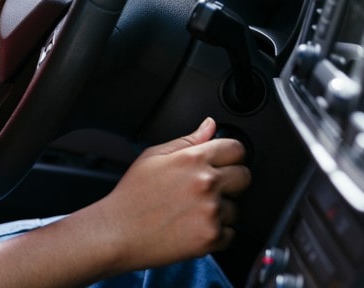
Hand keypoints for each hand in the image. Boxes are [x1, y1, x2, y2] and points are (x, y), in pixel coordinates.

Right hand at [93, 117, 251, 272]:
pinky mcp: (212, 237)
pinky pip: (230, 233)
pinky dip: (216, 233)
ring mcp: (211, 211)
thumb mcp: (153, 156)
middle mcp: (206, 183)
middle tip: (206, 188)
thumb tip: (209, 126)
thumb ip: (187, 140)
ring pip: (237, 208)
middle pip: (244, 176)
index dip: (229, 155)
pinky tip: (193, 227)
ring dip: (221, 210)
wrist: (119, 232)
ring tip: (192, 211)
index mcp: (192, 159)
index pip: (236, 148)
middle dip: (230, 181)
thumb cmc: (132, 196)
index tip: (223, 162)